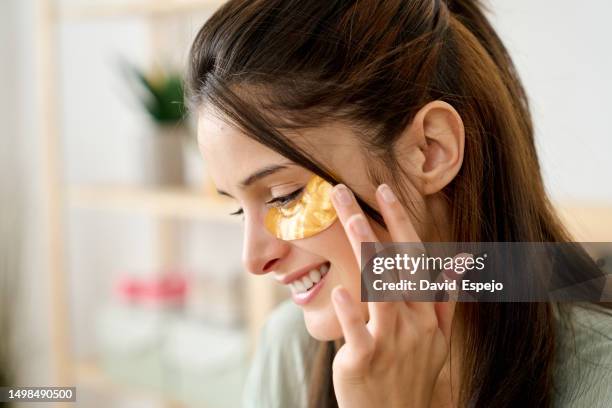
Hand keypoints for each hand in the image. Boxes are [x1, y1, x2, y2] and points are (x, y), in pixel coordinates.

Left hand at [329, 183, 456, 407]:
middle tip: (343, 192)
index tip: (384, 190)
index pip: (415, 257)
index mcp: (427, 313)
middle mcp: (412, 321)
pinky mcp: (365, 360)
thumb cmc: (414, 376)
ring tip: (346, 219)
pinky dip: (350, 310)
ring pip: (379, 288)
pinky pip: (358, 331)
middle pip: (393, 263)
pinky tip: (340, 288)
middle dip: (370, 224)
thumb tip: (455, 266)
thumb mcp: (438, 341)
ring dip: (363, 250)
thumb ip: (444, 302)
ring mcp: (390, 340)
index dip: (400, 222)